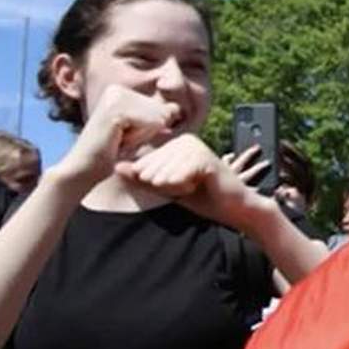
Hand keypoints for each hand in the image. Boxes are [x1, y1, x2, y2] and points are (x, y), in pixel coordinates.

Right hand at [57, 84, 179, 188]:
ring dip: (141, 136)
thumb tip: (177, 108)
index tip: (125, 135)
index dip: (149, 129)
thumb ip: (158, 118)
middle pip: (160, 112)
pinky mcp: (115, 110)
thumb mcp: (140, 131)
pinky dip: (137, 138)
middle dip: (146, 132)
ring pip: (156, 117)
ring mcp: (114, 97)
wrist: (84, 169)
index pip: (161, 109)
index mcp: (121, 91)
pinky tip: (117, 140)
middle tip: (120, 139)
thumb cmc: (112, 152)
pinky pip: (148, 123)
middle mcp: (117, 89)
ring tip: (119, 139)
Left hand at [117, 134, 270, 230]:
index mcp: (175, 144)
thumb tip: (115, 166)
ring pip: (163, 175)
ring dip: (176, 189)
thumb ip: (142, 178)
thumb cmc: (202, 197)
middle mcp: (184, 140)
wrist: (233, 208)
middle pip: (151, 170)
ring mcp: (195, 146)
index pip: (144, 166)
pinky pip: (176, 178)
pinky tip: (199, 186)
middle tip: (189, 187)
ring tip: (194, 186)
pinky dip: (184, 188)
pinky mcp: (204, 157)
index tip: (180, 186)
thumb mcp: (167, 188)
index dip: (157, 184)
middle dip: (166, 187)